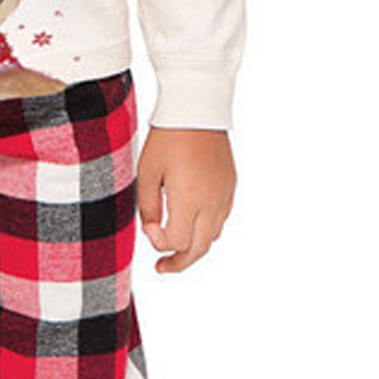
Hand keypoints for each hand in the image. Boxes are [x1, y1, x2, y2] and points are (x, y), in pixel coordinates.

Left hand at [135, 127, 234, 273]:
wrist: (196, 110)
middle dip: (179, 263)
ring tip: (176, 249)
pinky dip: (206, 229)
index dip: (160, 243)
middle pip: (199, 249)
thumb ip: (147, 208)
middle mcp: (212, 202)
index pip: (178, 242)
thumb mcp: (147, 173)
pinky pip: (221, 219)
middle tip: (162, 268)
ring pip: (212, 236)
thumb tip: (153, 234)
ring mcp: (224, 195)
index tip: (149, 229)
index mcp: (190, 200)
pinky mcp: (230, 186)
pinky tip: (191, 224)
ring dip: (194, 247)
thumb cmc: (167, 140)